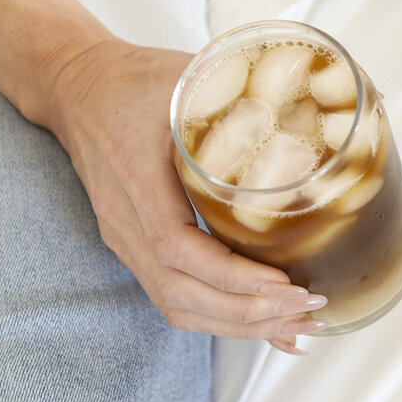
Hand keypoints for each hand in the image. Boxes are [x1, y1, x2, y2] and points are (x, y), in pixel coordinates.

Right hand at [47, 37, 326, 353]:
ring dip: (236, 324)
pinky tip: (261, 323)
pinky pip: (171, 295)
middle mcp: (124, 219)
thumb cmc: (134, 79)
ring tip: (293, 327)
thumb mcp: (188, 74)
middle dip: (247, 312)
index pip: (177, 246)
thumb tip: (324, 99)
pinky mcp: (133, 245)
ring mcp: (124, 238)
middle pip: (179, 292)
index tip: (283, 282)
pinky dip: (219, 316)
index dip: (231, 274)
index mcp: (135, 176)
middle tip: (307, 308)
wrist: (77, 87)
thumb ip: (245, 91)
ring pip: (174, 304)